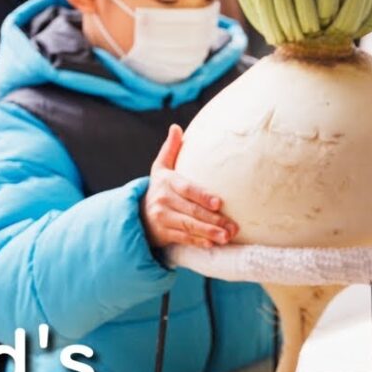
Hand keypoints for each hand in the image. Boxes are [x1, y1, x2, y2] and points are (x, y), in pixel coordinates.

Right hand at [142, 125, 237, 249]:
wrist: (138, 212)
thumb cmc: (160, 187)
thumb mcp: (161, 168)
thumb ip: (170, 149)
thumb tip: (176, 127)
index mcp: (166, 182)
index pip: (187, 189)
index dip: (203, 196)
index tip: (219, 203)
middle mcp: (163, 200)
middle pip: (192, 211)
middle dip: (214, 220)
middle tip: (233, 226)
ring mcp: (163, 218)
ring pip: (189, 227)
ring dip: (209, 233)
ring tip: (226, 237)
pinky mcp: (164, 233)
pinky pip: (183, 238)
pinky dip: (198, 242)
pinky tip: (212, 245)